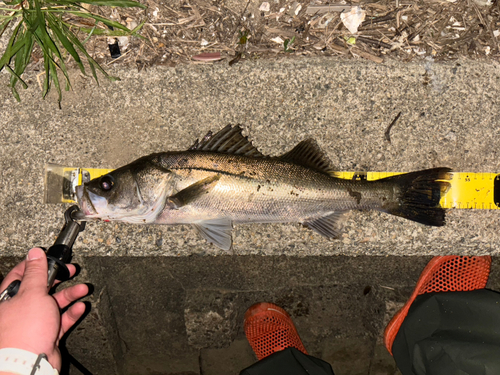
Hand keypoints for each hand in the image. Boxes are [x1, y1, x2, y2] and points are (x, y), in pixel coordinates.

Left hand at [0, 248, 87, 370]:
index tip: (50, 258)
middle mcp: (20, 309)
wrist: (30, 363)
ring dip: (70, 295)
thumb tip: (35, 253)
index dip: (36, 264)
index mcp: (9, 298)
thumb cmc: (24, 331)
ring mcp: (33, 322)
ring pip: (53, 303)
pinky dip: (71, 313)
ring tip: (83, 289)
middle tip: (71, 271)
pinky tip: (80, 307)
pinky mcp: (46, 334)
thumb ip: (36, 272)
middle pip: (41, 288)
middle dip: (59, 279)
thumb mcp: (32, 293)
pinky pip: (61, 320)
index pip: (21, 274)